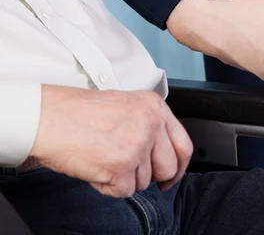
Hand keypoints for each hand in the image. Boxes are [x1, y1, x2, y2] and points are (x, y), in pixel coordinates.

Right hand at [30, 85, 193, 197]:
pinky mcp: (121, 165)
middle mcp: (151, 123)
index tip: (172, 175)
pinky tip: (95, 168)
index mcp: (154, 106)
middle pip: (168, 167)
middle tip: (130, 172)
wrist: (46, 117)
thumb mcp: (126, 105)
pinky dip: (108, 186)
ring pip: (144, 181)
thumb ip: (149, 125)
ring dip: (124, 178)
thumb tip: (161, 152)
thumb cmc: (77, 112)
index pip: (183, 144)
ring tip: (103, 159)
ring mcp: (137, 144)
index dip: (179, 165)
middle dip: (151, 176)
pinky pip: (124, 191)